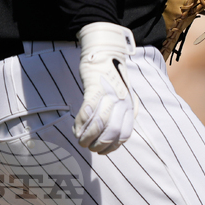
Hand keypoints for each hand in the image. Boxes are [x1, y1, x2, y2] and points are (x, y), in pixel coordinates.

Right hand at [73, 22, 136, 153]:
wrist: (104, 52)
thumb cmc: (109, 77)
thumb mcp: (122, 96)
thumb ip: (122, 113)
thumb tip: (117, 136)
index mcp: (129, 105)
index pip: (125, 134)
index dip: (112, 147)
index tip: (102, 152)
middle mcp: (122, 101)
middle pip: (113, 132)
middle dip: (99, 145)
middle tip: (88, 147)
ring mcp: (109, 94)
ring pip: (100, 123)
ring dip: (87, 137)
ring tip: (80, 140)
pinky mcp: (96, 87)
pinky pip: (88, 109)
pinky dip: (81, 122)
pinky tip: (75, 128)